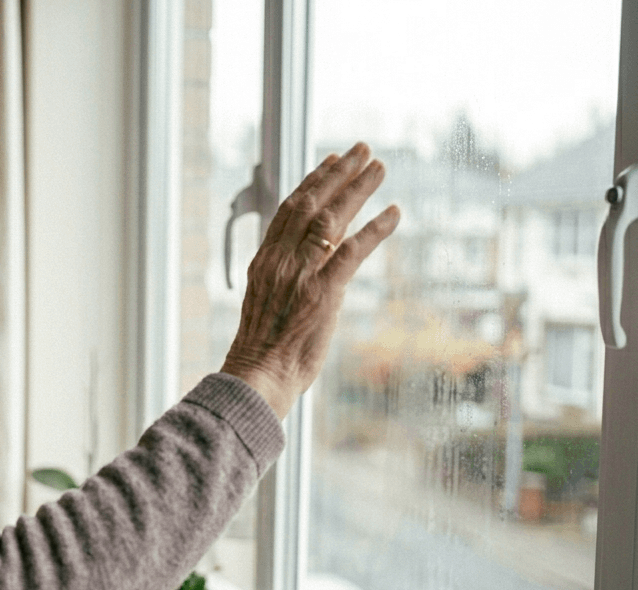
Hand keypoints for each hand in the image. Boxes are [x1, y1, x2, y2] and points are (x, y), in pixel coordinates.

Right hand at [220, 142, 400, 417]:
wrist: (258, 376)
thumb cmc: (264, 351)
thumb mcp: (266, 304)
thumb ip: (284, 278)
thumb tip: (304, 265)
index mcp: (264, 262)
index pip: (288, 210)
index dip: (311, 182)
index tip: (329, 162)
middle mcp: (280, 261)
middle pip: (310, 205)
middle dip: (337, 173)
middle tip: (361, 150)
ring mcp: (300, 275)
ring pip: (331, 219)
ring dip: (358, 189)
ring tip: (379, 167)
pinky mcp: (322, 292)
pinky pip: (353, 251)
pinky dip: (375, 229)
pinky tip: (394, 212)